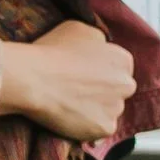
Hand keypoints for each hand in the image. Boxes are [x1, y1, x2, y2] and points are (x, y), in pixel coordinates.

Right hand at [0, 19, 134, 142]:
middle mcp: (126, 83)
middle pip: (118, 91)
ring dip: (95, 110)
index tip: (83, 76)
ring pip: (109, 112)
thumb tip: (100, 47)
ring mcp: (117, 108)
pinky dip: (87, 127)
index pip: (118, 69)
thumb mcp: (78, 28)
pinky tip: (70, 118)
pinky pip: (99, 130)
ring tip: (70, 104)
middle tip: (77, 91)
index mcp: (122, 59)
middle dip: (103, 92)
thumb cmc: (51, 51)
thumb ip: (97, 40)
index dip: (99, 72)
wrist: (33, 78)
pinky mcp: (105, 128)